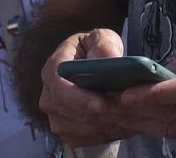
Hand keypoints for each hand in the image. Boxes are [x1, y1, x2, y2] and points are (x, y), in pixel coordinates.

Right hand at [36, 28, 133, 144]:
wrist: (96, 66)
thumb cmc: (97, 49)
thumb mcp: (102, 38)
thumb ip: (104, 45)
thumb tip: (109, 59)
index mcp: (54, 67)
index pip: (59, 85)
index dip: (79, 97)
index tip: (101, 103)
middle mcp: (49, 94)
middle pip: (68, 110)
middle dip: (96, 113)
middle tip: (123, 111)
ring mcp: (55, 115)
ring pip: (76, 126)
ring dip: (101, 123)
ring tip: (126, 115)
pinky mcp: (65, 129)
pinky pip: (82, 137)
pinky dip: (101, 132)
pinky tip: (119, 122)